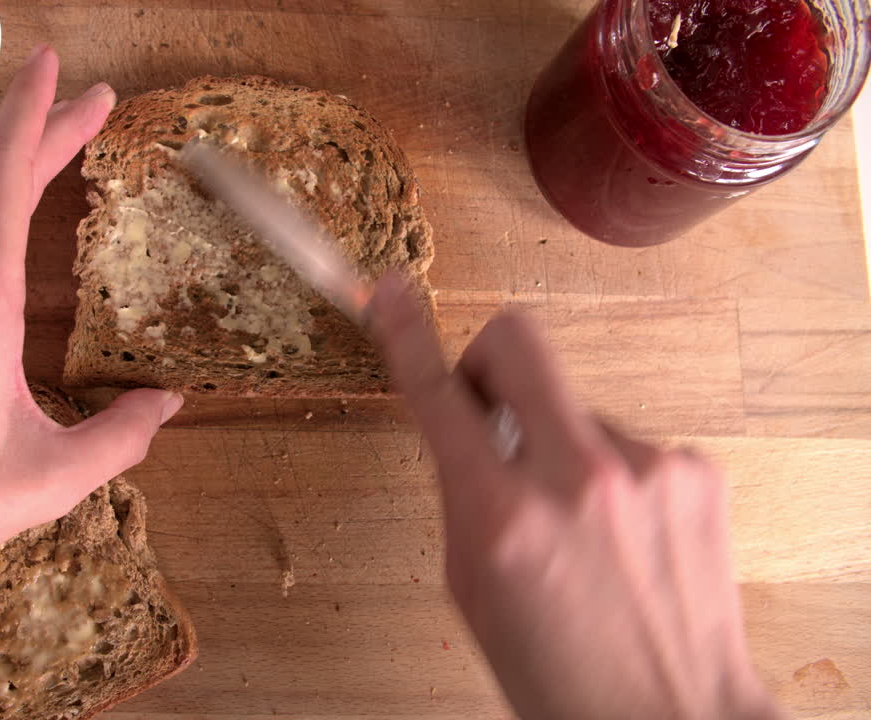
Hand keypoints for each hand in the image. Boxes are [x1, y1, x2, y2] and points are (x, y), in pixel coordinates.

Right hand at [368, 274, 780, 719]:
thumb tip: (465, 428)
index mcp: (503, 517)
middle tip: (487, 403)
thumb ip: (465, 497)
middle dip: (488, 358)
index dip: (405, 334)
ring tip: (578, 525)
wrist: (670, 718)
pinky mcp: (692, 470)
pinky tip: (621, 533)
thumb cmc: (562, 677)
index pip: (437, 394)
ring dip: (561, 447)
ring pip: (574, 408)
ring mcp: (644, 468)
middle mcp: (577, 479)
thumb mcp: (473, 588)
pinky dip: (611, 476)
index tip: (392, 296)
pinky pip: (626, 443)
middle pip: (518, 342)